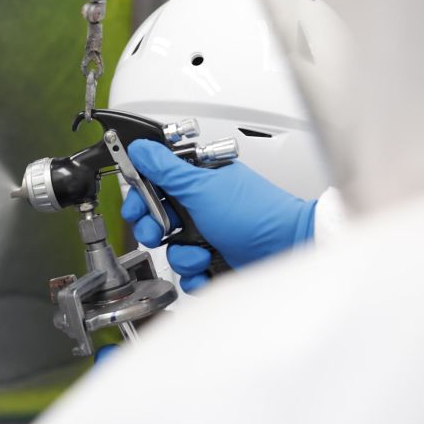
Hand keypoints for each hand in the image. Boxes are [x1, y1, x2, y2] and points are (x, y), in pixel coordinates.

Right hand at [120, 140, 316, 291]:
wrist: (288, 249)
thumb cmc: (255, 214)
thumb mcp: (202, 187)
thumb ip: (165, 169)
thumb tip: (141, 149)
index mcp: (198, 181)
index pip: (155, 184)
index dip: (140, 195)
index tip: (136, 206)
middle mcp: (202, 207)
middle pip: (157, 219)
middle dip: (154, 229)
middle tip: (160, 232)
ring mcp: (209, 235)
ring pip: (171, 249)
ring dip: (182, 255)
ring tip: (200, 253)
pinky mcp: (215, 262)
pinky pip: (188, 272)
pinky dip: (195, 274)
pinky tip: (208, 268)